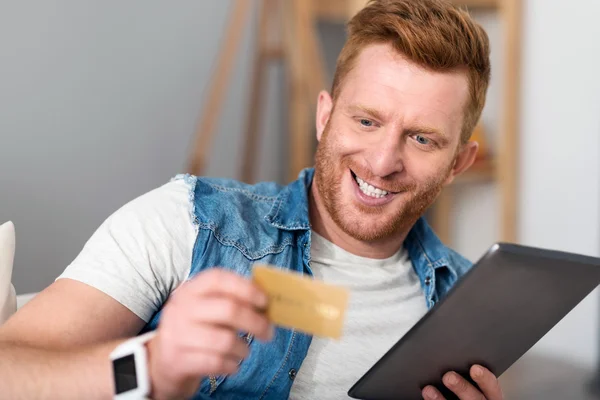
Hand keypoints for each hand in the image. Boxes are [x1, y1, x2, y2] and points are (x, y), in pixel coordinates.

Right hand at [146, 268, 272, 399]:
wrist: (161, 363)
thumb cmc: (195, 332)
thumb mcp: (206, 310)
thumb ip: (231, 302)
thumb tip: (266, 303)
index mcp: (190, 290)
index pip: (218, 279)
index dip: (245, 287)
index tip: (265, 301)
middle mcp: (181, 308)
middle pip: (228, 310)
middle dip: (256, 322)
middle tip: (268, 332)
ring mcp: (177, 334)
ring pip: (224, 340)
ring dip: (244, 348)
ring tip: (245, 351)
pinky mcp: (177, 360)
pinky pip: (216, 362)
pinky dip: (232, 365)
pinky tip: (233, 365)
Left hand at [422, 365, 503, 399]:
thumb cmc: (469, 393)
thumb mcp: (477, 386)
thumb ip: (469, 375)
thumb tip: (456, 355)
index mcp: (491, 397)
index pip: (492, 387)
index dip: (485, 378)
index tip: (475, 368)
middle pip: (476, 399)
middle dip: (462, 387)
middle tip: (448, 376)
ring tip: (429, 390)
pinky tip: (427, 396)